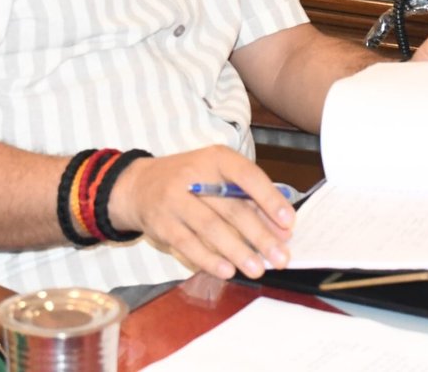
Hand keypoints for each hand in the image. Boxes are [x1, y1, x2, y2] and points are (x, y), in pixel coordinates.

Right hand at [106, 146, 293, 280]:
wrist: (139, 186)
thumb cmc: (189, 181)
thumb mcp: (218, 177)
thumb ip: (249, 198)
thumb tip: (281, 228)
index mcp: (216, 158)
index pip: (247, 176)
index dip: (270, 199)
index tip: (288, 222)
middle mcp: (194, 175)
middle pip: (232, 208)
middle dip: (260, 236)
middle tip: (280, 257)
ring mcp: (175, 200)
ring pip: (211, 228)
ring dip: (238, 251)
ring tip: (258, 268)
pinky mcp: (162, 223)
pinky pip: (188, 244)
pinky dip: (209, 259)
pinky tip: (227, 270)